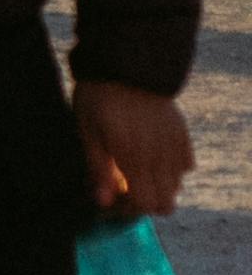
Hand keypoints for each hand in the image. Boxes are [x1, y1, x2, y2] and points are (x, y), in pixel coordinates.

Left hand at [89, 84, 194, 223]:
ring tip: (132, 169)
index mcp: (135, 158)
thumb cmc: (99, 98)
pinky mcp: (184, 136)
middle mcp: (162, 158)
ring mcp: (176, 147)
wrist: (128, 65)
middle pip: (166, 203)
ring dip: (156, 186)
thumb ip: (98, 169)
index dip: (127, 209)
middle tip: (121, 187)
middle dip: (143, 203)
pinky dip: (170, 170)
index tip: (110, 197)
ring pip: (176, 187)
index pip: (145, 205)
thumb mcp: (88, 132)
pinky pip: (185, 167)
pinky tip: (149, 156)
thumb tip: (103, 202)